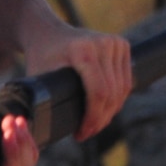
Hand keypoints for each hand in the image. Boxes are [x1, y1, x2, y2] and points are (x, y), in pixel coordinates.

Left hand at [26, 26, 132, 141]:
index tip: (81, 133)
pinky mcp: (121, 45)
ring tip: (94, 125)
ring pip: (122, 89)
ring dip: (110, 112)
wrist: (48, 32)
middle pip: (112, 93)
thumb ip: (43, 101)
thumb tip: (47, 132)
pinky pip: (126, 80)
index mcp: (83, 50)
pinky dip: (117, 99)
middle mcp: (103, 43)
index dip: (93, 118)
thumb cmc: (41, 58)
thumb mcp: (39, 78)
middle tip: (86, 133)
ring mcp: (114, 42)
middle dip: (101, 119)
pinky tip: (104, 110)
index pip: (99, 92)